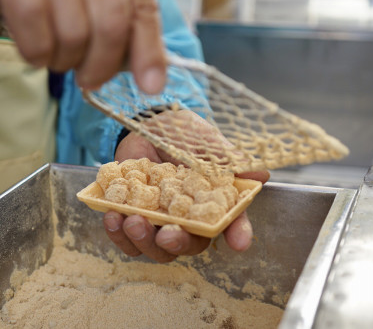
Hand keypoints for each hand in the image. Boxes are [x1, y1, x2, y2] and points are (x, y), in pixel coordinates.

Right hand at [0, 0, 166, 92]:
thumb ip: (122, 22)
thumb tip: (148, 76)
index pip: (143, 7)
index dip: (149, 53)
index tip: (150, 87)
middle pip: (111, 22)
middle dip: (102, 64)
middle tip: (87, 78)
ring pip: (73, 28)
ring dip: (64, 60)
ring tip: (55, 58)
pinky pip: (32, 18)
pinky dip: (35, 49)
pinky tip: (34, 52)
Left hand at [104, 110, 269, 262]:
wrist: (148, 124)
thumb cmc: (184, 134)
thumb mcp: (207, 143)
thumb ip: (228, 160)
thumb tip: (260, 174)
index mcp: (212, 203)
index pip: (230, 223)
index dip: (238, 234)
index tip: (239, 243)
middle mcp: (188, 218)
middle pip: (189, 246)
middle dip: (177, 243)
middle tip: (167, 232)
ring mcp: (159, 221)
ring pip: (155, 249)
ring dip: (142, 240)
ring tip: (131, 220)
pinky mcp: (132, 217)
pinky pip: (125, 239)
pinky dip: (117, 233)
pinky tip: (112, 216)